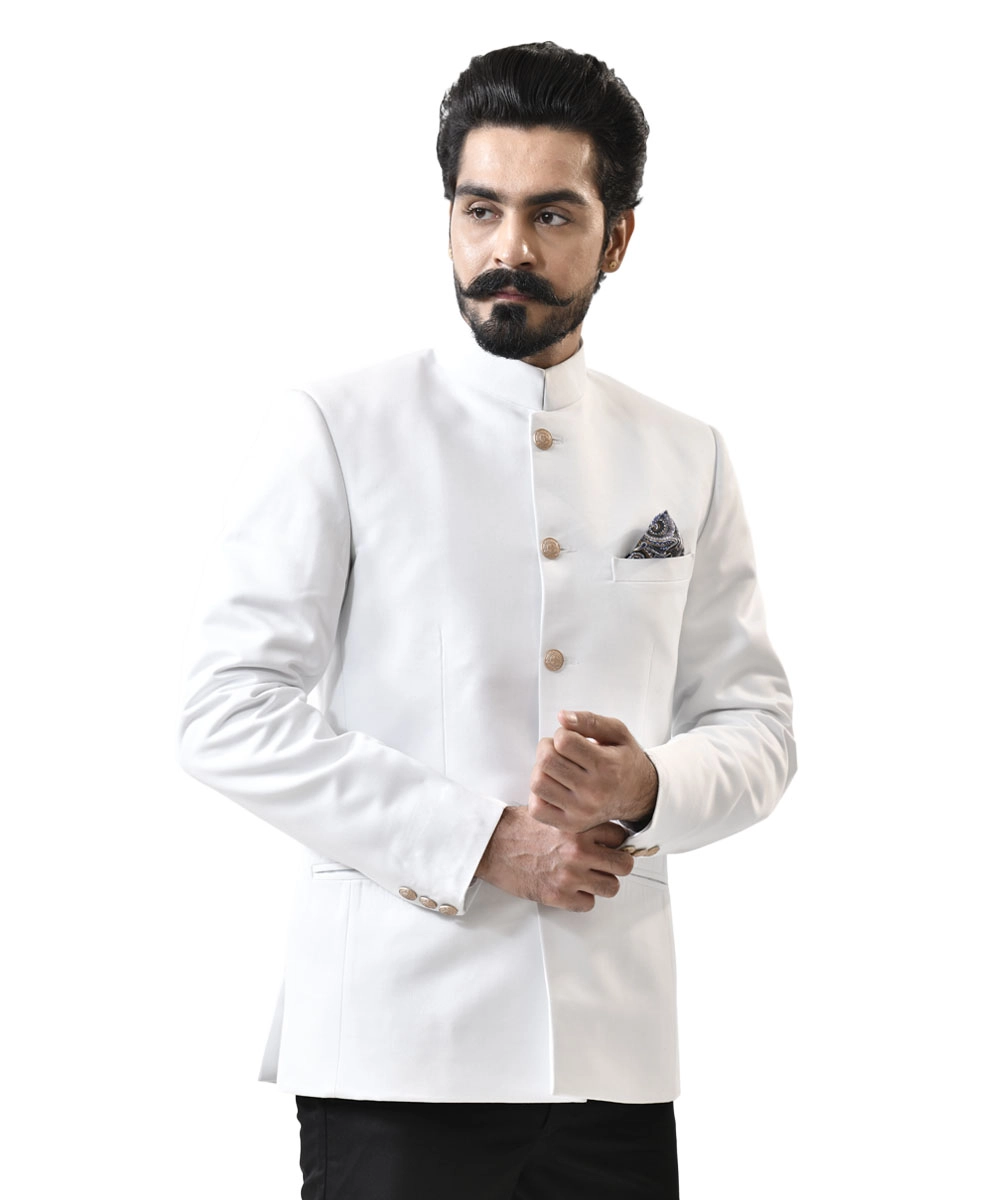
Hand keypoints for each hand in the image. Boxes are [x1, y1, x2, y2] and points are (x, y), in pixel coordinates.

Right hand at [475, 805, 634, 911]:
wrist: (491, 845)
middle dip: (616, 865)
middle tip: (605, 864)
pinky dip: (582, 898)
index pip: (621, 836)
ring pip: (611, 887)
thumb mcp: (554, 814)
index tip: (611, 845)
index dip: (616, 841)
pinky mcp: (559, 896)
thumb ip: (579, 823)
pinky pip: (588, 903)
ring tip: (587, 877)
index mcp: (579, 827)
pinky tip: (570, 888)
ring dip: (601, 883)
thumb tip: (603, 835)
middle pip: (623, 865)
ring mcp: (570, 876)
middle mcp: (579, 852)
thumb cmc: (517, 828)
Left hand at [528, 710, 658, 833]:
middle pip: (546, 761)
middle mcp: (594, 791)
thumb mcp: (617, 732)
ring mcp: (582, 811)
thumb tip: (562, 717)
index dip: (562, 733)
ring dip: (541, 770)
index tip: (570, 738)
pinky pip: (537, 809)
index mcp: (606, 765)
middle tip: (559, 750)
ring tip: (556, 768)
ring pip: (538, 783)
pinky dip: (539, 795)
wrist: (640, 795)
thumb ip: (589, 721)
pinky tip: (554, 786)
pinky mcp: (572, 824)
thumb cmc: (626, 761)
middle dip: (547, 748)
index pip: (563, 741)